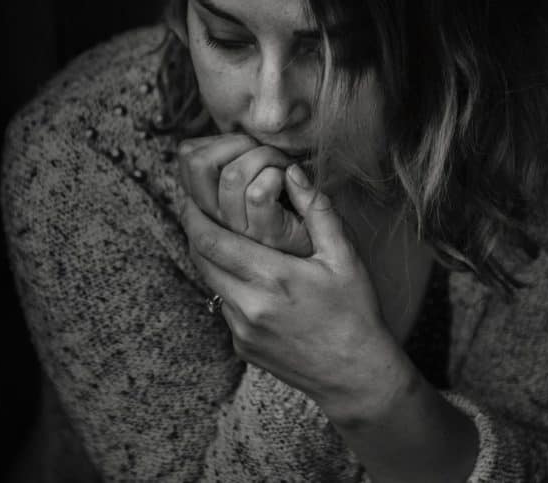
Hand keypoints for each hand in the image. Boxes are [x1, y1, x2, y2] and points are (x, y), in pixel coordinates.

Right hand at [177, 134, 311, 255]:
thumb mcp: (254, 181)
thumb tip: (221, 136)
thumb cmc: (294, 206)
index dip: (218, 139)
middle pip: (198, 163)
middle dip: (237, 141)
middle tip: (264, 150)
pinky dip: (279, 176)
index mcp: (209, 202)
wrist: (328, 246)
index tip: (246, 147)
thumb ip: (234, 161)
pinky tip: (292, 180)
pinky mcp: (267, 235)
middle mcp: (217, 219)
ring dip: (265, 157)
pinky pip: (258, 194)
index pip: (187, 157)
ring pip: (233, 176)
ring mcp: (240, 230)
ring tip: (284, 165)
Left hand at [179, 162, 400, 414]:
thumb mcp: (345, 257)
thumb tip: (292, 172)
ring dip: (210, 259)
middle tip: (195, 207)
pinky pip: (224, 307)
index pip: (211, 240)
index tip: (191, 196)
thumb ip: (317, 210)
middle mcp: (249, 306)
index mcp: (273, 277)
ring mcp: (241, 330)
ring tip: (219, 235)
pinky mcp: (241, 347)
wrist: (356, 375)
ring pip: (210, 283)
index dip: (194, 215)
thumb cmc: (355, 312)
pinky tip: (247, 276)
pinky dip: (228, 285)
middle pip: (200, 260)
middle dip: (194, 231)